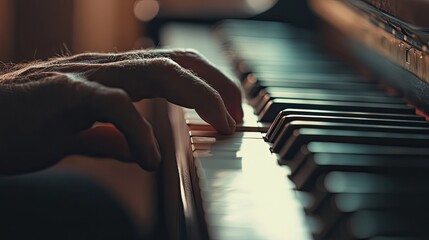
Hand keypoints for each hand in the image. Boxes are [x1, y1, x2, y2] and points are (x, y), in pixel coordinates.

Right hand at [0, 49, 242, 173]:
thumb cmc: (23, 127)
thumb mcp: (78, 135)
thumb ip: (109, 138)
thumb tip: (138, 150)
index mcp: (113, 78)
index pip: (174, 67)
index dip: (208, 84)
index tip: (229, 113)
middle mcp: (106, 70)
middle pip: (177, 61)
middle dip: (215, 85)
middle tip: (235, 117)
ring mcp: (85, 76)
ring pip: (156, 70)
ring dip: (197, 96)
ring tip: (217, 126)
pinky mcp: (62, 92)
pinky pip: (113, 105)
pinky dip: (139, 132)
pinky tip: (149, 160)